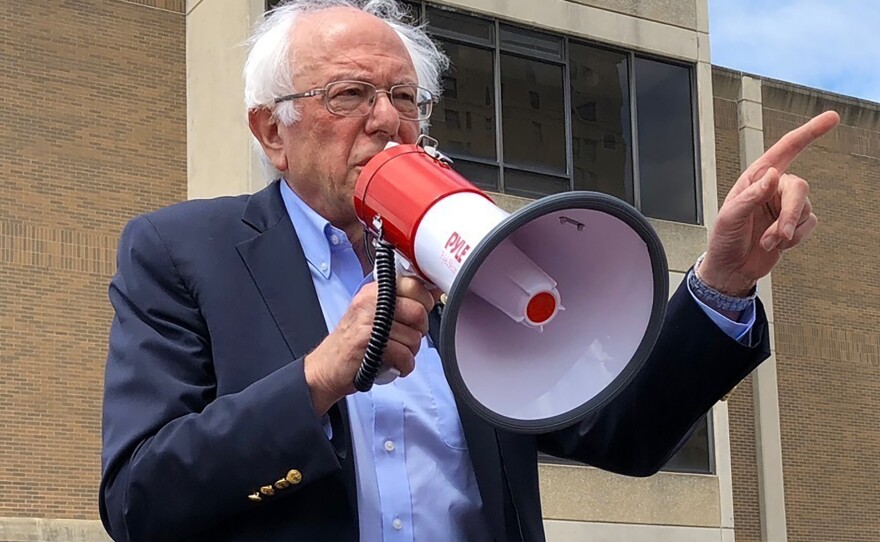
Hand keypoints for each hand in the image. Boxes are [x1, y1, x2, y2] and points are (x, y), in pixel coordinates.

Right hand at [303, 277, 434, 414]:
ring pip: (414, 336)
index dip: (424, 303)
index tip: (419, 315)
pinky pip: (404, 354)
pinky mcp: (367, 341)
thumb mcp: (375, 315)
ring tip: (396, 353)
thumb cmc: (354, 343)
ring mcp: (367, 320)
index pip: (413, 285)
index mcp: (374, 291)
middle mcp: (369, 301)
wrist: (327, 367)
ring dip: (410, 352)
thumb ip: (401, 303)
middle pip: (418, 312)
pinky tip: (395, 365)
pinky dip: (404, 365)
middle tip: (407, 338)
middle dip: (419, 331)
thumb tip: (433, 292)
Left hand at [699, 111, 839, 296]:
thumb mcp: (729, 217)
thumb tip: (772, 175)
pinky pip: (808, 225)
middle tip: (779, 234)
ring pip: (805, 209)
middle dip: (791, 212)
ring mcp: (785, 206)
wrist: (731, 268)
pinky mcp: (794, 224)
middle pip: (799, 186)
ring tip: (766, 241)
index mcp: (755, 178)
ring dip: (786, 230)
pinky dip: (794, 238)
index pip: (785, 150)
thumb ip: (751, 196)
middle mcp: (773, 188)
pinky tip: (775, 244)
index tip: (832, 118)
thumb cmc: (724, 240)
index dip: (809, 133)